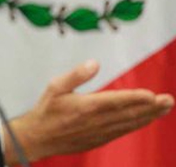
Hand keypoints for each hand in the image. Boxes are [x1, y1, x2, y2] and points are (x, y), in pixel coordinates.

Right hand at [3, 60, 172, 164]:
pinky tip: (145, 119)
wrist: (38, 138)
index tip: (152, 94)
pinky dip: (137, 125)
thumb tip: (95, 63)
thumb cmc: (46, 110)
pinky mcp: (100, 139)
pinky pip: (123, 131)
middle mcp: (96, 121)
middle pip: (129, 113)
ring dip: (149, 116)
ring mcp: (100, 132)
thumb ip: (76, 75)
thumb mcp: (55, 86)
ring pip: (130, 123)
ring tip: (164, 108)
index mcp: (86, 107)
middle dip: (151, 107)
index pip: (117, 101)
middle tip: (168, 100)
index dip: (136, 98)